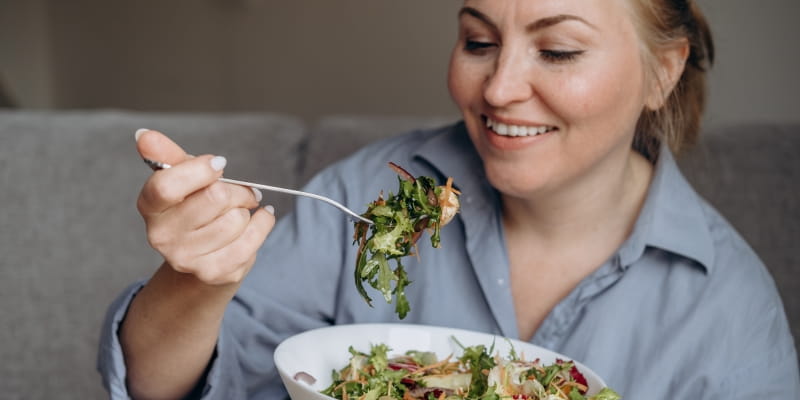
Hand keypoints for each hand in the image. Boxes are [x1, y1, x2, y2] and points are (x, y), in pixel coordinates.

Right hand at [134, 129, 274, 284]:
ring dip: (247, 210)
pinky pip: (253, 240)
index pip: (167, 185)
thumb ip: (167, 155)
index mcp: (150, 206)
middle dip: (237, 190)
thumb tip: (145, 136)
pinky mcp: (214, 273)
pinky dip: (264, 223)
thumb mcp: (181, 178)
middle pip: (216, 197)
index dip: (200, 170)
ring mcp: (187, 259)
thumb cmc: (193, 207)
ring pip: (237, 219)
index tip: (219, 164)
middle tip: (240, 191)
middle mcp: (162, 236)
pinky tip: (261, 219)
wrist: (202, 256)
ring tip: (241, 211)